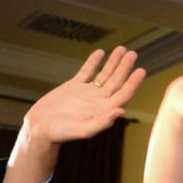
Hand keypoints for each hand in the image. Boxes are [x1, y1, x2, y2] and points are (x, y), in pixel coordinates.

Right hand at [20, 47, 145, 145]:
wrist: (41, 128)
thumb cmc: (62, 133)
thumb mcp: (84, 130)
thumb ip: (103, 122)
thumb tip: (121, 110)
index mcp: (104, 110)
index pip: (123, 94)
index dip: (133, 82)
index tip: (141, 70)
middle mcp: (99, 100)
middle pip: (116, 81)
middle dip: (125, 67)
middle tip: (133, 54)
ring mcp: (87, 92)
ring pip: (104, 74)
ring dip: (113, 62)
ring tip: (122, 49)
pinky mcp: (73, 86)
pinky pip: (86, 71)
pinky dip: (93, 62)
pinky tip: (101, 52)